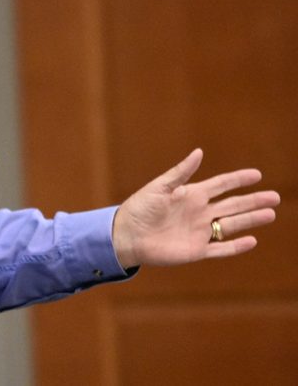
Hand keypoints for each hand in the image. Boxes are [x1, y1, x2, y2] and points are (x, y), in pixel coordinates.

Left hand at [112, 148, 279, 268]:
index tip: (257, 174)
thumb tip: (199, 152)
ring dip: (251, 220)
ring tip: (271, 214)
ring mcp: (199, 231)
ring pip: (231, 225)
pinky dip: (236, 246)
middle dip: (253, 200)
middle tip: (275, 197)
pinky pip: (220, 248)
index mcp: (191, 195)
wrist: (126, 235)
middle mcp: (199, 212)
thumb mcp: (160, 187)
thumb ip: (180, 172)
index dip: (238, 179)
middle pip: (233, 205)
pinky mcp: (196, 250)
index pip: (220, 185)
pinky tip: (252, 241)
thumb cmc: (139, 208)